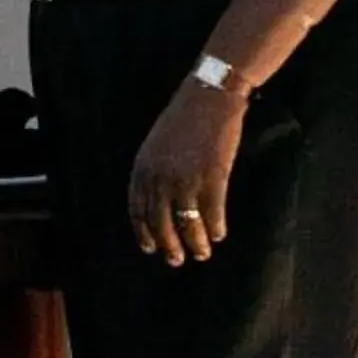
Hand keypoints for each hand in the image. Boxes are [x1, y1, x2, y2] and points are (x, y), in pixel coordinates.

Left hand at [127, 81, 245, 264]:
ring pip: (188, 223)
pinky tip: (219, 234)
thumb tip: (156, 201)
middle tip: (176, 261)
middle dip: (169, 246)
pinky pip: (213, 213)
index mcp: (142, 168)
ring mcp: (186, 179)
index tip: (151, 249)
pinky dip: (216, 227)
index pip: (137, 210)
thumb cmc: (183, 118)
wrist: (208, 97)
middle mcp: (160, 178)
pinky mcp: (213, 177)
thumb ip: (152, 171)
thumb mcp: (155, 144)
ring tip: (202, 254)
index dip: (144, 233)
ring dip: (195, 243)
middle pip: (161, 223)